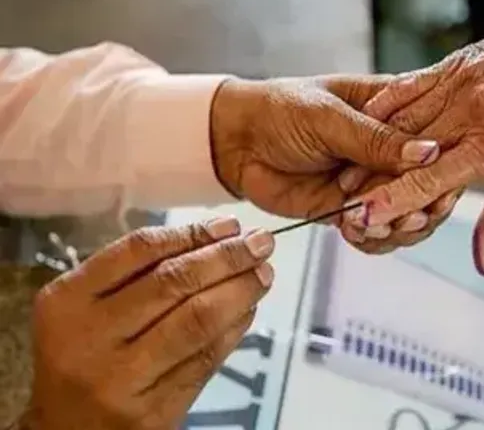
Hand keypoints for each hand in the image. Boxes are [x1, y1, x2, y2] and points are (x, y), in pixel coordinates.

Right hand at [18, 217, 272, 428]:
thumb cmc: (82, 356)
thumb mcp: (86, 309)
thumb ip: (135, 276)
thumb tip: (216, 240)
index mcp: (68, 301)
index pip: (140, 250)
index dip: (193, 233)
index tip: (230, 225)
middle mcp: (91, 337)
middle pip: (173, 282)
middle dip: (227, 257)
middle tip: (261, 243)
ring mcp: (122, 378)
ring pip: (197, 320)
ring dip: (240, 291)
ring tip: (263, 274)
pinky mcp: (153, 410)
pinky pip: (206, 359)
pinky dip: (234, 329)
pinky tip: (249, 310)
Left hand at [209, 75, 438, 222]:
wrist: (234, 142)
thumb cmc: (279, 110)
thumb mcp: (328, 117)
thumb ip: (376, 140)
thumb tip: (428, 152)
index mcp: (395, 111)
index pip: (436, 139)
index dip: (443, 166)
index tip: (440, 187)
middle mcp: (389, 149)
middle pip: (428, 184)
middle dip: (421, 205)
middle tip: (408, 217)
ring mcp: (372, 182)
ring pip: (406, 213)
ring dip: (397, 225)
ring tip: (375, 225)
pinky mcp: (351, 209)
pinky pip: (376, 232)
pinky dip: (371, 238)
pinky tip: (355, 232)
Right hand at [339, 5, 483, 273]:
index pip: (430, 180)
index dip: (393, 201)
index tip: (364, 217)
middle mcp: (469, 116)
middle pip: (404, 155)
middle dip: (370, 182)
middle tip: (341, 204)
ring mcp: (455, 87)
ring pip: (398, 123)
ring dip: (368, 150)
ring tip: (343, 175)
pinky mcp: (447, 67)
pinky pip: (404, 88)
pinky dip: (381, 109)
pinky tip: (362, 125)